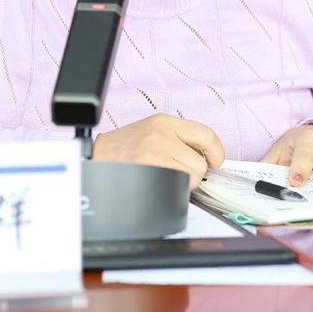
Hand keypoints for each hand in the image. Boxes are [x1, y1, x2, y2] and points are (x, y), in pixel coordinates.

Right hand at [92, 114, 224, 189]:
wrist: (96, 158)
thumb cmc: (124, 148)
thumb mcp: (152, 131)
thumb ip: (179, 138)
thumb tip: (207, 157)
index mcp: (164, 122)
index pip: (206, 134)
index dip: (216, 152)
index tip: (215, 161)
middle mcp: (161, 134)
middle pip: (201, 162)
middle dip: (195, 173)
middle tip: (181, 173)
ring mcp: (155, 153)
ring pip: (191, 177)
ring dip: (184, 183)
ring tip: (165, 177)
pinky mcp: (150, 171)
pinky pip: (177, 186)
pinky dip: (174, 190)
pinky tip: (160, 183)